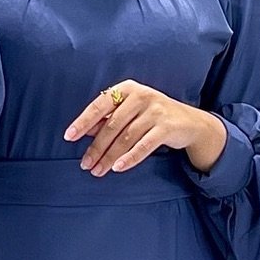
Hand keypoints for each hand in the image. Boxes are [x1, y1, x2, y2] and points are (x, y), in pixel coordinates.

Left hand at [63, 81, 229, 175]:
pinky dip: (130, 158)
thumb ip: (109, 118)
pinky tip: (118, 168)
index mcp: (127, 88)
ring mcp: (155, 111)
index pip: (99, 105)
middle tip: (85, 164)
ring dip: (109, 157)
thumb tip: (85, 131)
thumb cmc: (153, 116)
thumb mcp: (131, 112)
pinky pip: (144, 146)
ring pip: (126, 138)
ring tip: (98, 171)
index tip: (69, 137)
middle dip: (96, 147)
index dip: (83, 121)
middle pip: (112, 125)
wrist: (190, 122)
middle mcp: (141, 96)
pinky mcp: (167, 127)